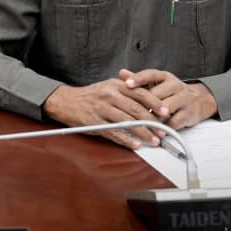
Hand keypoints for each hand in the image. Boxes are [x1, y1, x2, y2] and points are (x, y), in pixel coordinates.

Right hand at [41, 75, 169, 149]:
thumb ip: (127, 91)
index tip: (165, 112)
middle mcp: (109, 95)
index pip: (140, 93)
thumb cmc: (90, 95)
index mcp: (115, 85)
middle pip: (136, 110)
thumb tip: (149, 101)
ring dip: (142, 133)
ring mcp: (101, 109)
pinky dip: (126, 140)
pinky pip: (114, 133)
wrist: (65, 101)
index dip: (155, 104)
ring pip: (127, 122)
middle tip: (162, 131)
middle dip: (152, 122)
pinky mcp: (94, 122)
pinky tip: (135, 145)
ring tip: (153, 140)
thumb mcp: (108, 86)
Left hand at [121, 69, 217, 128]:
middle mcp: (175, 85)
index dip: (138, 79)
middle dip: (142, 105)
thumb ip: (139, 80)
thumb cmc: (170, 92)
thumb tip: (122, 73)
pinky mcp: (189, 114)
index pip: (150, 74)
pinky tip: (154, 131)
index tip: (127, 84)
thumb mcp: (156, 84)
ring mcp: (184, 99)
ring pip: (164, 109)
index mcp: (165, 77)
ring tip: (140, 123)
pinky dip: (162, 128)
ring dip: (152, 118)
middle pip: (155, 95)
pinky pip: (173, 122)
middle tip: (128, 111)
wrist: (199, 100)